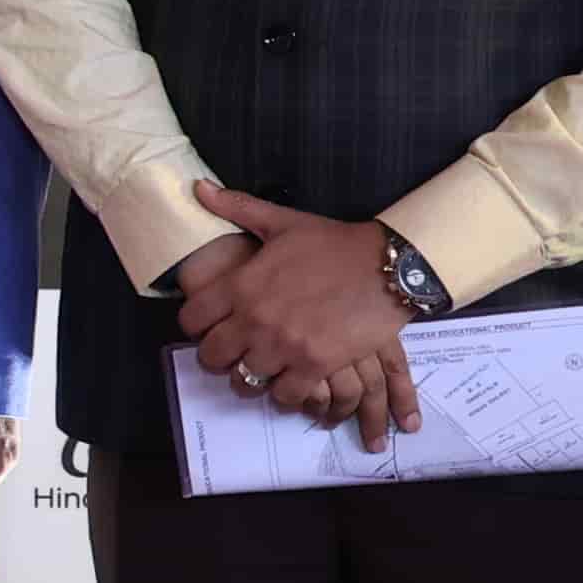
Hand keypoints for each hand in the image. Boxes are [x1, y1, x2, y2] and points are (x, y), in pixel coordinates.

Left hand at [174, 179, 423, 451]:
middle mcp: (255, 318)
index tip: (210, 326)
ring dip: (251, 376)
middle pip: (211, 357)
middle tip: (234, 352)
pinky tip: (292, 380)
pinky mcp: (316, 364)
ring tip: (263, 368)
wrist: (390, 266)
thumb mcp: (283, 221)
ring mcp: (284, 344)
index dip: (196, 326)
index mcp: (241, 285)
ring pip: (245, 380)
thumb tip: (197, 188)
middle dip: (219, 357)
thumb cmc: (335, 244)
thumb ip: (237, 208)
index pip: (191, 320)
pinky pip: (284, 394)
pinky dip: (286, 392)